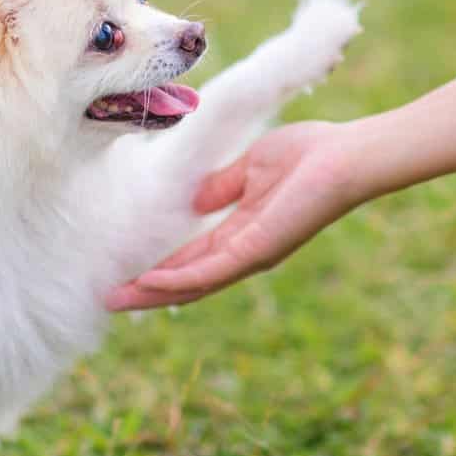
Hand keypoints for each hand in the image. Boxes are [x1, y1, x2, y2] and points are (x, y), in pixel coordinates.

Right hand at [106, 121, 364, 310]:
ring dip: (154, 292)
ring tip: (118, 300)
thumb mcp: (252, 167)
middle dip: (149, 291)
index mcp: (246, 232)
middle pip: (189, 280)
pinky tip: (152, 282)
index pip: (196, 258)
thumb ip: (224, 186)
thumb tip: (195, 201)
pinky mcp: (258, 249)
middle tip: (110, 300)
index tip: (130, 276)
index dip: (162, 269)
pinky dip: (180, 279)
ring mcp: (252, 255)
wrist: (345, 156)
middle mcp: (247, 252)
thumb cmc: (310, 154)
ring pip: (195, 283)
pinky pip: (212, 270)